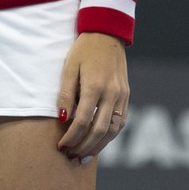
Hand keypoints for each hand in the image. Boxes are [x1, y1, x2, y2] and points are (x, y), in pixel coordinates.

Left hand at [56, 32, 128, 162]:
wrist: (107, 33)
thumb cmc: (84, 49)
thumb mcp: (69, 67)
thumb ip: (66, 94)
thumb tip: (63, 119)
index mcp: (95, 86)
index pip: (83, 121)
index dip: (71, 137)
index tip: (61, 146)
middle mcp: (112, 93)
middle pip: (99, 130)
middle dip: (84, 147)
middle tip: (70, 156)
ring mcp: (122, 95)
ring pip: (113, 130)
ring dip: (99, 146)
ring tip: (84, 156)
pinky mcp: (126, 95)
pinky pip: (121, 121)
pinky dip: (110, 135)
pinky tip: (99, 142)